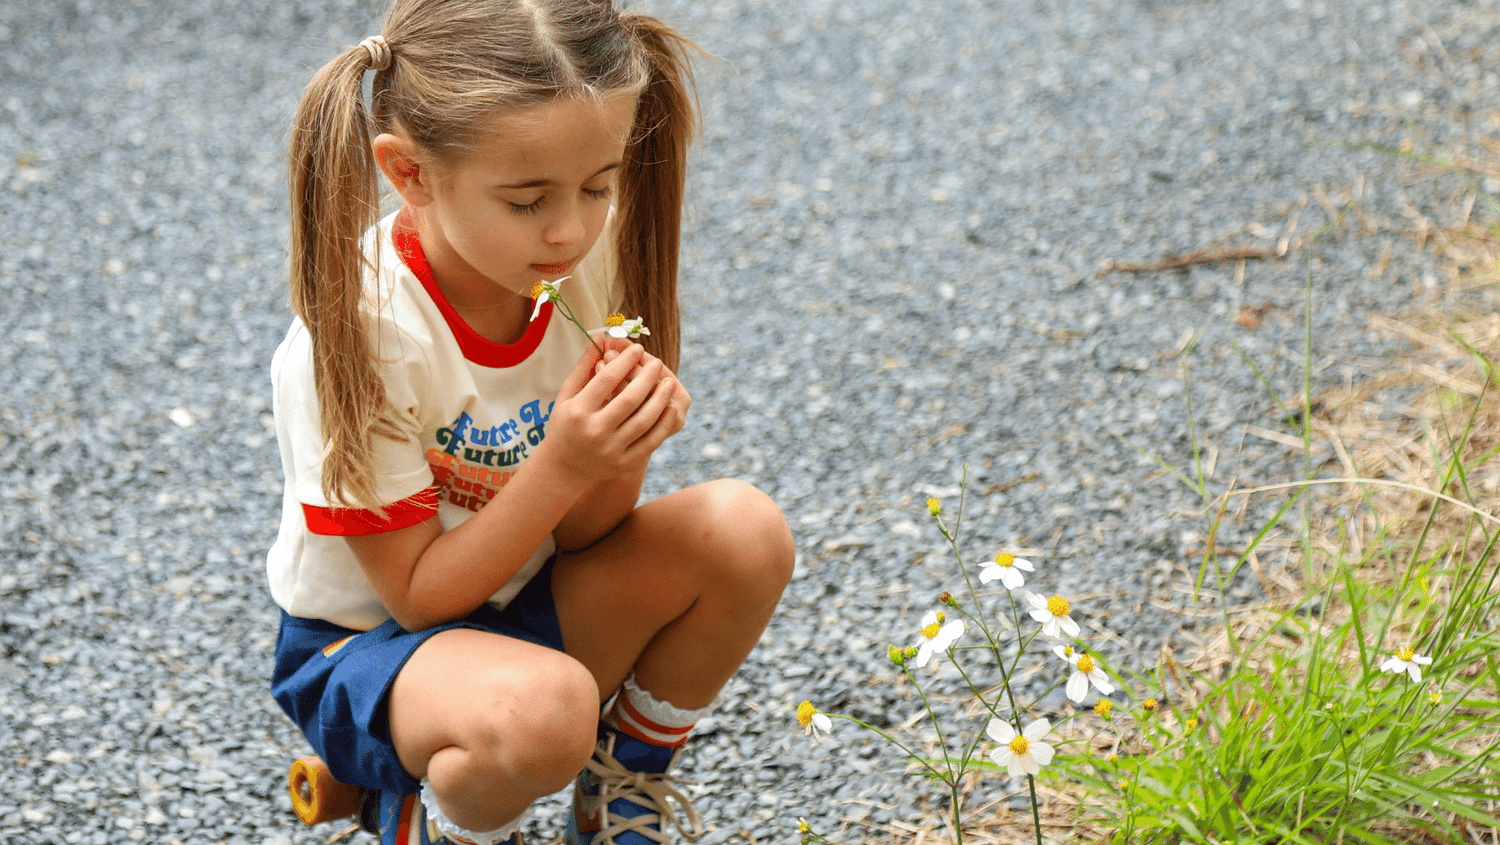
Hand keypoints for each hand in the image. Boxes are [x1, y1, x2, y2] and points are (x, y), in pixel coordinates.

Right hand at [539, 342, 686, 484]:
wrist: (563, 468)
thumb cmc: (565, 424)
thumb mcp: (566, 396)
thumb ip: (583, 367)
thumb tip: (601, 337)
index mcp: (578, 411)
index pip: (607, 379)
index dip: (625, 360)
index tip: (638, 348)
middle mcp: (595, 431)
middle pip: (630, 398)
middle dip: (647, 377)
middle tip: (657, 362)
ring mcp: (611, 449)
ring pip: (644, 420)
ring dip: (660, 398)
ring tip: (668, 382)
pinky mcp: (624, 463)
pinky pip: (651, 441)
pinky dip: (663, 423)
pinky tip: (670, 407)